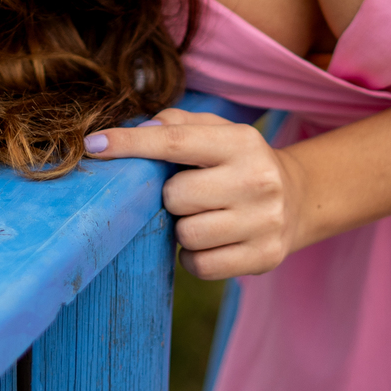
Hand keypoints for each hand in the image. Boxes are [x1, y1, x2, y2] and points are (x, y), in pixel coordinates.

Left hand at [83, 107, 304, 278]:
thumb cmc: (238, 162)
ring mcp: (264, 222)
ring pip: (186, 235)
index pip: (175, 142)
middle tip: (191, 193)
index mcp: (241, 142)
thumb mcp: (217, 132)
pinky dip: (193, 257)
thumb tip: (139, 131)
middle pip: (175, 196)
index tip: (94, 145)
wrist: (296, 199)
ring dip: (183, 228)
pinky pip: (199, 266)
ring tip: (204, 217)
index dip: (131, 144)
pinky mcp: (264, 258)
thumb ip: (176, 124)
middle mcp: (257, 180)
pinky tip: (211, 240)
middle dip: (171, 197)